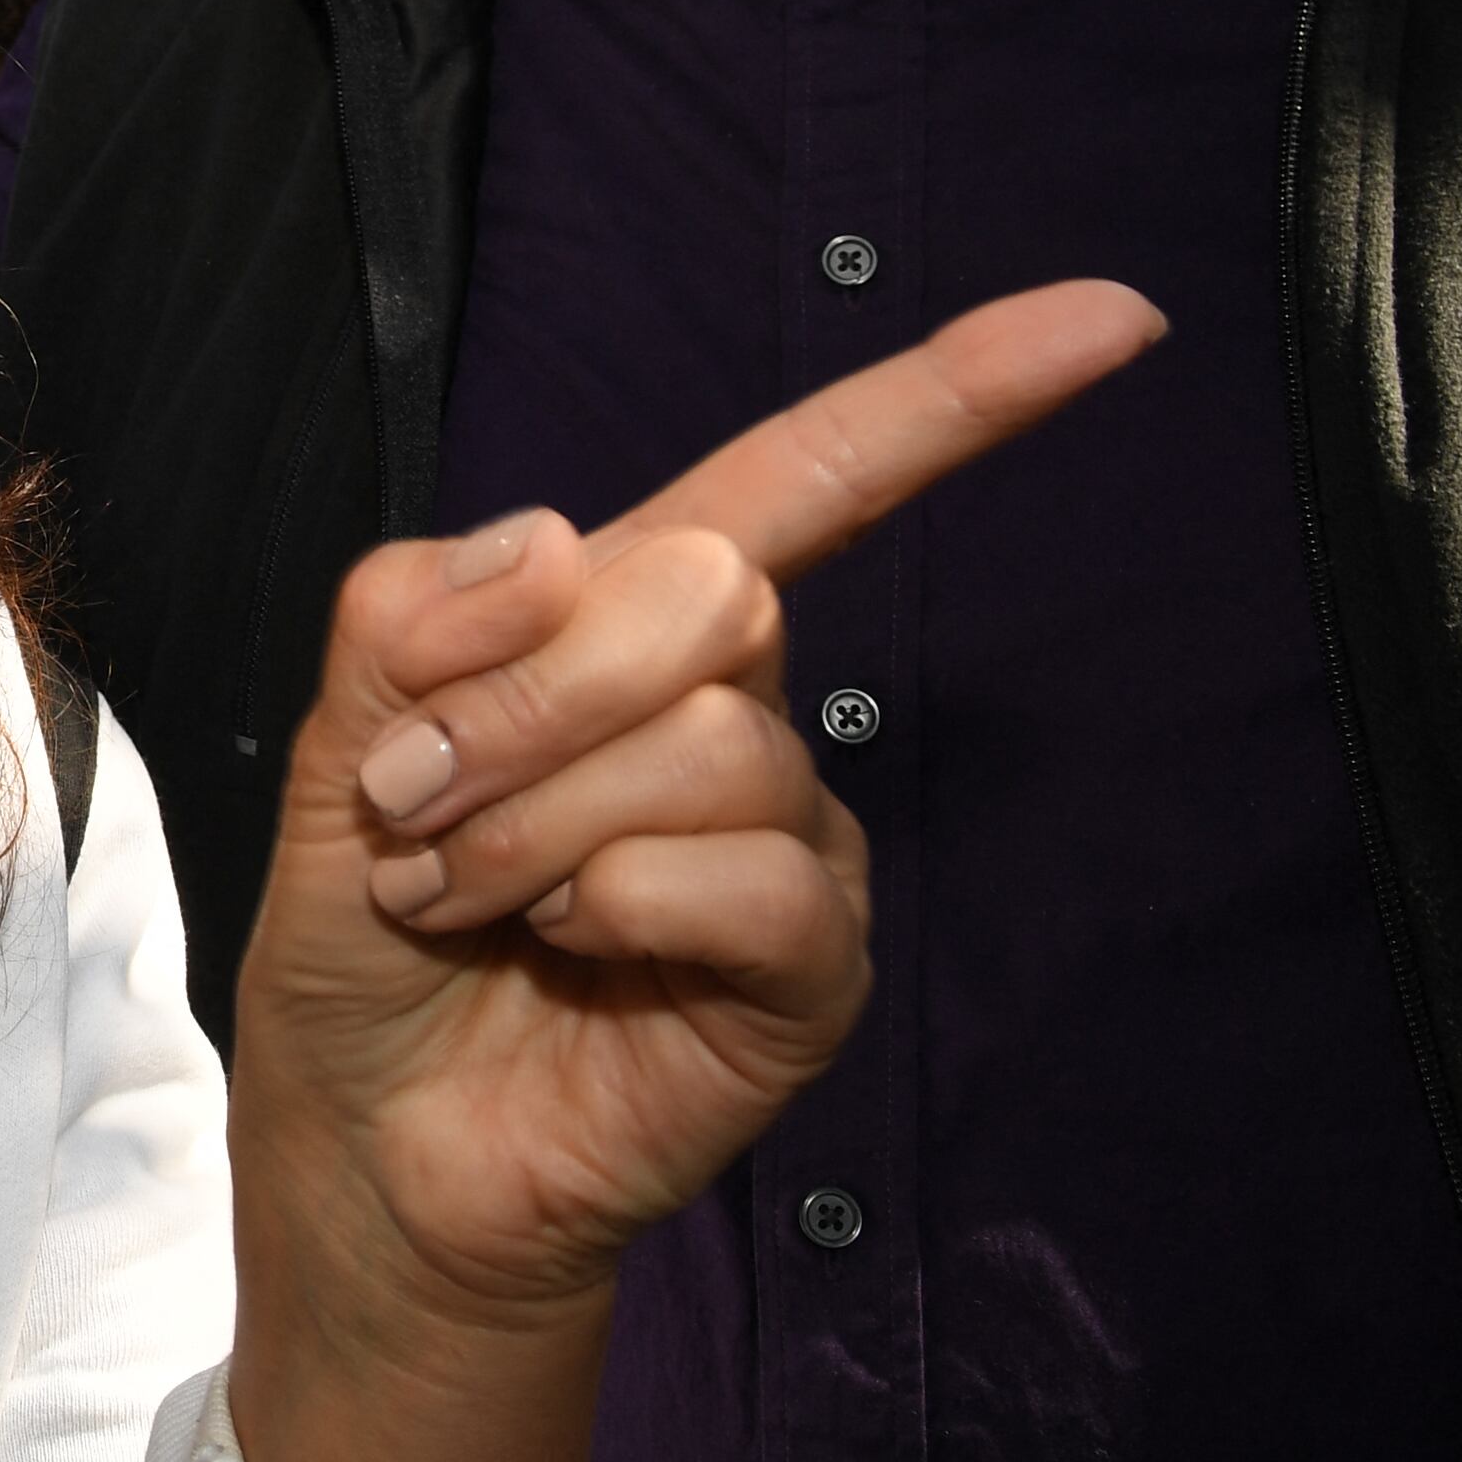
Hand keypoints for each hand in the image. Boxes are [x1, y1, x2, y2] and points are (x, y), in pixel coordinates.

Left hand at [226, 280, 1164, 1461]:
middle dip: (519, 696)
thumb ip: (414, 618)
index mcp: (632, 624)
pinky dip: (618, 900)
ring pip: (714, 736)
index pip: (810, 474)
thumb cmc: (368, 945)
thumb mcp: (343, 747)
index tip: (1119, 316)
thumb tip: (559, 542)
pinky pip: (754, 874)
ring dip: (535, 819)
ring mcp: (788, 839)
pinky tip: (568, 948)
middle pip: (710, 586)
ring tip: (467, 896)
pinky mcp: (809, 966)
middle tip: (422, 807)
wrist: (368, 1145)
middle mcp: (736, 709)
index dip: (956, 392)